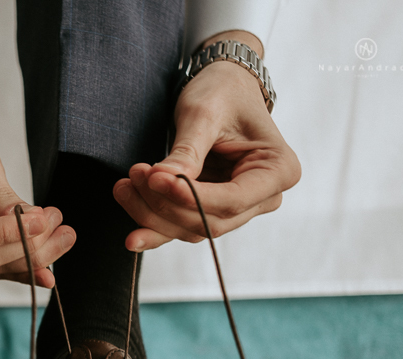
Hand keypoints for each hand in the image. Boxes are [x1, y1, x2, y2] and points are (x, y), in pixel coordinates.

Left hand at [113, 31, 300, 251]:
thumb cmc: (222, 93)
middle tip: (134, 177)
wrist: (222, 87)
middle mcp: (264, 197)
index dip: (190, 197)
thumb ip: (187, 152)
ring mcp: (238, 207)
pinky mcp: (212, 208)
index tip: (155, 180)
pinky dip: (152, 221)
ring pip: (190, 228)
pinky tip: (129, 220)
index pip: (232, 200)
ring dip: (152, 213)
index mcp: (278, 171)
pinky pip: (181, 224)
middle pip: (209, 221)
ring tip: (124, 186)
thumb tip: (161, 181)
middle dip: (165, 205)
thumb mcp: (204, 115)